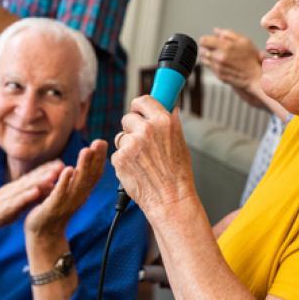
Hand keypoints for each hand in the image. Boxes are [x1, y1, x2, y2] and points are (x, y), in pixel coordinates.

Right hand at [0, 160, 63, 238]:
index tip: (62, 163)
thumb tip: (45, 191)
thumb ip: (28, 198)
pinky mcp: (1, 210)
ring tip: (53, 175)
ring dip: (39, 181)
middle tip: (62, 164)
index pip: (32, 177)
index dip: (47, 169)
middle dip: (47, 171)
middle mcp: (11, 190)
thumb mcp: (15, 205)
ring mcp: (6, 199)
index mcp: (15, 190)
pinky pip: (14, 203)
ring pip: (24, 188)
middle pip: (31, 179)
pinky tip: (35, 193)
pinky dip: (25, 197)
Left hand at [25, 140, 107, 237]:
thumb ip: (79, 177)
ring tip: (86, 150)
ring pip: (77, 183)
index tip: (102, 142)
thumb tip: (87, 157)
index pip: (94, 173)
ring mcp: (66, 203)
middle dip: (95, 158)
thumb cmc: (56, 210)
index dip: (99, 158)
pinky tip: (68, 169)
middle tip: (99, 142)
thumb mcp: (71, 191)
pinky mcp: (52, 208)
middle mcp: (78, 197)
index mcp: (82, 192)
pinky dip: (65, 181)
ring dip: (83, 166)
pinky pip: (60, 193)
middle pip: (89, 176)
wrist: (43, 235)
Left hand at [111, 97, 196, 218]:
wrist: (170, 199)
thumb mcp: (181, 142)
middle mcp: (146, 130)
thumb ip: (170, 123)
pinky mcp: (120, 158)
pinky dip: (123, 161)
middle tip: (141, 142)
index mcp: (163, 122)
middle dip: (132, 128)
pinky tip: (137, 170)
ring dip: (127, 146)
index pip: (143, 100)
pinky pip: (117, 154)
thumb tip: (169, 108)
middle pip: (128, 118)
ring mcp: (131, 144)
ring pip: (121, 137)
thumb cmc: (178, 175)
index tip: (138, 110)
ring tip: (143, 161)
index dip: (139, 106)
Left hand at [199, 28, 265, 107]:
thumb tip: (217, 31)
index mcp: (225, 46)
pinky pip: (208, 67)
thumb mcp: (244, 41)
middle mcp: (219, 57)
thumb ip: (229, 33)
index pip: (204, 40)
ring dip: (206, 56)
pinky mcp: (218, 75)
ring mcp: (218, 67)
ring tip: (215, 55)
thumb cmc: (252, 59)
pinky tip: (219, 62)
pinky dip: (211, 64)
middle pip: (202, 50)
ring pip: (203, 59)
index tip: (207, 40)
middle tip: (212, 47)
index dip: (205, 39)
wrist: (255, 76)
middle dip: (205, 47)